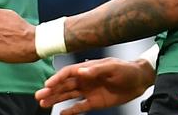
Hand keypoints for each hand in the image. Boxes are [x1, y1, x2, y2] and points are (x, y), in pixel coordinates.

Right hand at [35, 57, 154, 114]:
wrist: (139, 80)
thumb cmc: (126, 69)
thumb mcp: (112, 67)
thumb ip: (96, 69)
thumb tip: (81, 71)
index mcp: (87, 68)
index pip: (68, 73)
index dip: (57, 78)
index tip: (47, 85)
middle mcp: (85, 79)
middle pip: (64, 85)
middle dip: (51, 90)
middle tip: (39, 96)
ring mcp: (89, 91)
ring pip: (68, 96)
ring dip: (56, 99)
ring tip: (43, 104)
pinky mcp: (94, 102)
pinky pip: (79, 107)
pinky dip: (70, 111)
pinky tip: (60, 113)